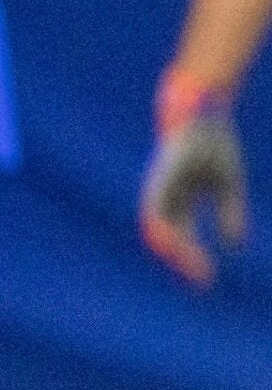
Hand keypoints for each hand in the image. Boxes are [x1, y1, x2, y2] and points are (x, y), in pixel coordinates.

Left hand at [142, 72, 248, 285]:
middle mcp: (165, 191)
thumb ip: (229, 213)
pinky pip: (156, 199)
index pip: (180, 233)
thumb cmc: (212, 143)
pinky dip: (162, 220)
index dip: (192, 256)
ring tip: (188, 264)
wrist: (202, 108)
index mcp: (179, 196)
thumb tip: (233, 247)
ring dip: (172, 244)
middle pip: (165, 232)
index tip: (206, 279)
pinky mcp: (162, 171)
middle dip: (182, 257)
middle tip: (201, 281)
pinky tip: (171, 236)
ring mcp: (161, 181)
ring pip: (156, 219)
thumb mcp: (227, 184)